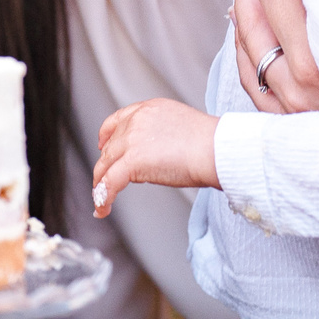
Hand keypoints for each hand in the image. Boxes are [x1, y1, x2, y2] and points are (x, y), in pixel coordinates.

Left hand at [91, 97, 220, 216]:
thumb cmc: (212, 144)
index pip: (118, 120)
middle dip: (106, 164)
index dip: (107, 135)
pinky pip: (110, 182)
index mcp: (148, 110)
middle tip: (106, 179)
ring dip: (101, 184)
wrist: (218, 149)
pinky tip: (103, 208)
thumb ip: (160, 135)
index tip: (103, 144)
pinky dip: (103, 197)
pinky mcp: (132, 162)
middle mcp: (136, 121)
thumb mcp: (180, 127)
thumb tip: (152, 154)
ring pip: (106, 165)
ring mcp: (132, 140)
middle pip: (111, 146)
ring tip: (101, 200)